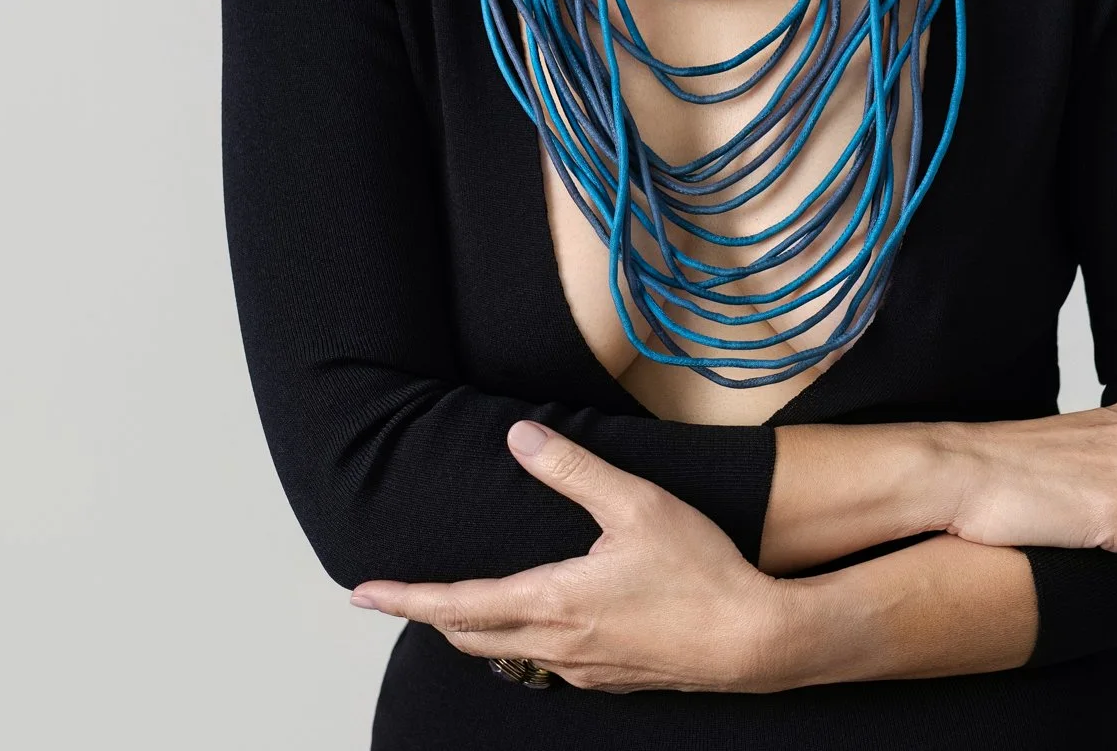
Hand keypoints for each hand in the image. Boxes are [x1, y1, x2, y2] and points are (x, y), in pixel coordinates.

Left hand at [346, 419, 794, 693]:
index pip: (456, 603)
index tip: (363, 593)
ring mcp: (582, 670)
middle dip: (432, 614)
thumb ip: (575, 470)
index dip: (405, 597)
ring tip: (462, 604)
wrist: (754, 640)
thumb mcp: (638, 504)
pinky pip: (548, 666)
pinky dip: (524, 643)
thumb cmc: (700, 570)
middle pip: (470, 636)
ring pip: (507, 655)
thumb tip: (521, 437)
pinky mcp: (611, 680)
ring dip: (476, 629)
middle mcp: (555, 644)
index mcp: (552, 600)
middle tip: (401, 595)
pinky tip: (544, 623)